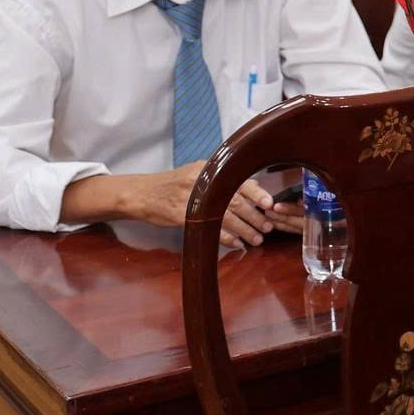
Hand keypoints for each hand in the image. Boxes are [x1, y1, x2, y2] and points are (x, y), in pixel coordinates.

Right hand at [129, 163, 276, 249]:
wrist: (143, 194)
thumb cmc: (174, 183)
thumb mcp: (198, 174)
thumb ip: (225, 179)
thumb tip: (254, 184)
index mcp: (209, 170)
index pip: (237, 179)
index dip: (256, 192)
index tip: (270, 203)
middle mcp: (202, 183)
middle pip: (235, 201)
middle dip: (254, 216)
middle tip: (268, 227)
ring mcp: (192, 200)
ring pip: (225, 217)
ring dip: (244, 230)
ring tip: (257, 239)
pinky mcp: (182, 216)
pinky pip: (209, 228)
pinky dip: (224, 238)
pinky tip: (236, 244)